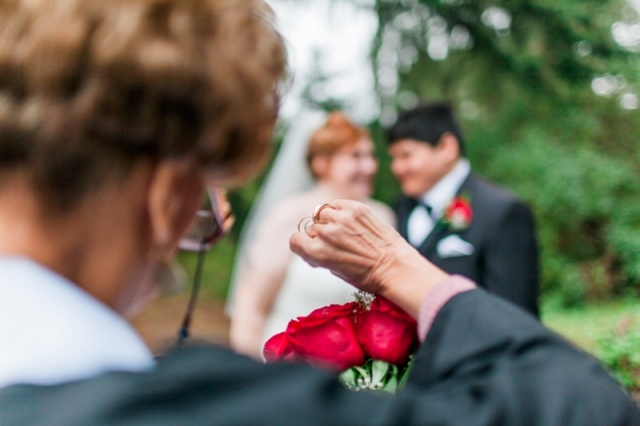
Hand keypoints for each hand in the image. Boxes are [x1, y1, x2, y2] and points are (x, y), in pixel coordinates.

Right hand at [290, 200, 447, 317]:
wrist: (395, 267)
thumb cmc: (366, 275)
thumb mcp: (334, 270)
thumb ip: (320, 253)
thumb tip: (312, 241)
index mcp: (318, 253)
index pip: (295, 239)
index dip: (302, 244)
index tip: (310, 246)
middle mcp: (327, 234)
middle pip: (311, 227)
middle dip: (319, 234)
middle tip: (335, 242)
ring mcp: (342, 218)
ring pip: (322, 213)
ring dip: (329, 220)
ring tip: (343, 230)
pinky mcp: (356, 207)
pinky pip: (337, 204)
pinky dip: (340, 210)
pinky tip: (350, 220)